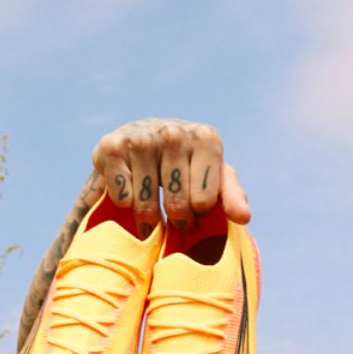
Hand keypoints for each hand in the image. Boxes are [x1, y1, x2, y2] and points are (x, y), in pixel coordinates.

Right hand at [91, 118, 250, 233]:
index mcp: (205, 138)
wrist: (146, 142)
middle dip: (178, 221)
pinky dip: (126, 205)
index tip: (197, 209)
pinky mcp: (109, 146)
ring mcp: (140, 137)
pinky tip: (132, 194)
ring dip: (150, 219)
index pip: (203, 202)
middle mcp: (173, 132)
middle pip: (176, 205)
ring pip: (146, 204)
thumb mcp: (217, 181)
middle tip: (178, 220)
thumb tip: (243, 218)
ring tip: (154, 215)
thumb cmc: (190, 168)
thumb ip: (233, 198)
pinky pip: (121, 196)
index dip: (200, 214)